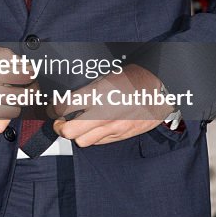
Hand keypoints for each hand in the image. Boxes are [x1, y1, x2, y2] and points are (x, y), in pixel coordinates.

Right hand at [0, 44, 34, 133]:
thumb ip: (0, 54)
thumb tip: (20, 61)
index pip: (24, 73)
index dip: (31, 72)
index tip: (30, 72)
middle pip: (24, 93)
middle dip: (30, 88)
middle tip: (29, 86)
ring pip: (14, 110)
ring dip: (17, 103)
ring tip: (13, 96)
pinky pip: (0, 125)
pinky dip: (5, 119)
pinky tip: (0, 109)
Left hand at [52, 63, 168, 146]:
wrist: (163, 88)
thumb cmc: (137, 76)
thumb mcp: (108, 74)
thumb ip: (89, 87)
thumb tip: (70, 94)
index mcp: (98, 94)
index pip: (64, 107)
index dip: (53, 108)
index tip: (53, 107)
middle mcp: (104, 114)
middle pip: (68, 131)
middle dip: (59, 126)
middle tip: (60, 119)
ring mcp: (113, 128)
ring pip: (82, 141)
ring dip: (76, 134)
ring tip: (77, 125)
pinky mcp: (122, 135)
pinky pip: (99, 142)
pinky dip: (92, 137)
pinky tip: (94, 127)